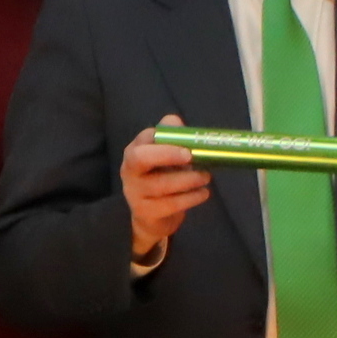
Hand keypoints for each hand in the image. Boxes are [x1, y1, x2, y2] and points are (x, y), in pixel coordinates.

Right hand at [121, 115, 210, 261]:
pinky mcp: (146, 212)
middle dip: (167, 154)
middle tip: (191, 156)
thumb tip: (175, 120)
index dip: (164, 137)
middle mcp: (130, 170)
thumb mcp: (168, 158)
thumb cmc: (162, 179)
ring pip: (160, 185)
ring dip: (188, 179)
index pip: (145, 138)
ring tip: (206, 177)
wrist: (151, 216)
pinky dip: (191, 198)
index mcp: (136, 150)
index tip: (187, 143)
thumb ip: (172, 138)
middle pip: (141, 158)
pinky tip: (204, 193)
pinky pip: (170, 204)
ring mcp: (135, 192)